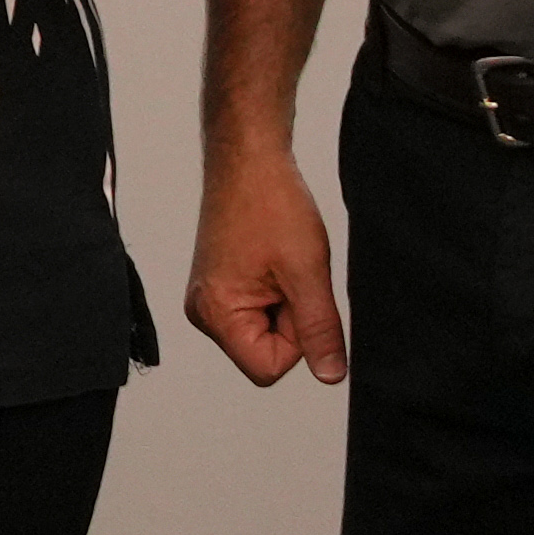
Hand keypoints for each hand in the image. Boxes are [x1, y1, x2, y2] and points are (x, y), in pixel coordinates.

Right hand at [188, 136, 349, 386]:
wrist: (248, 159)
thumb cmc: (269, 202)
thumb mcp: (308, 271)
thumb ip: (319, 330)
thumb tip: (330, 375)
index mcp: (216, 314)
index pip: (269, 368)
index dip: (298, 339)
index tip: (297, 292)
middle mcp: (204, 313)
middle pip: (264, 353)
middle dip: (291, 319)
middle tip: (290, 272)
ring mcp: (209, 300)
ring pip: (264, 332)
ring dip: (285, 303)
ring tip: (281, 262)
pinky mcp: (218, 287)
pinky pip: (257, 311)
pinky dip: (276, 292)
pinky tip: (273, 260)